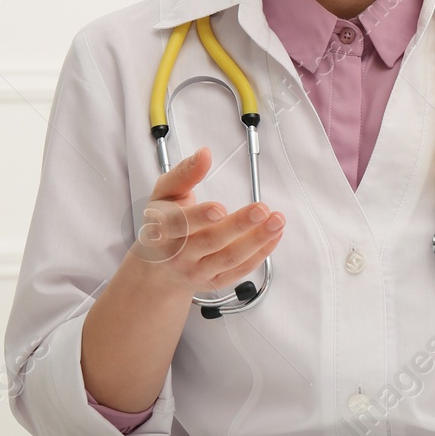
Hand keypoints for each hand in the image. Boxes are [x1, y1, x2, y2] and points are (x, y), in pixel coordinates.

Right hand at [127, 145, 284, 297]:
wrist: (158, 270)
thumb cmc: (163, 224)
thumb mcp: (164, 194)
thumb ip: (184, 173)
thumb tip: (204, 154)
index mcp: (162, 229)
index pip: (179, 225)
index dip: (199, 217)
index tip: (220, 208)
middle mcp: (178, 254)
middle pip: (210, 241)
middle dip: (238, 225)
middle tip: (261, 210)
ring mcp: (197, 271)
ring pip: (229, 258)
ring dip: (257, 240)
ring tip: (276, 221)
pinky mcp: (214, 281)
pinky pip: (240, 270)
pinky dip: (260, 254)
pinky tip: (274, 236)